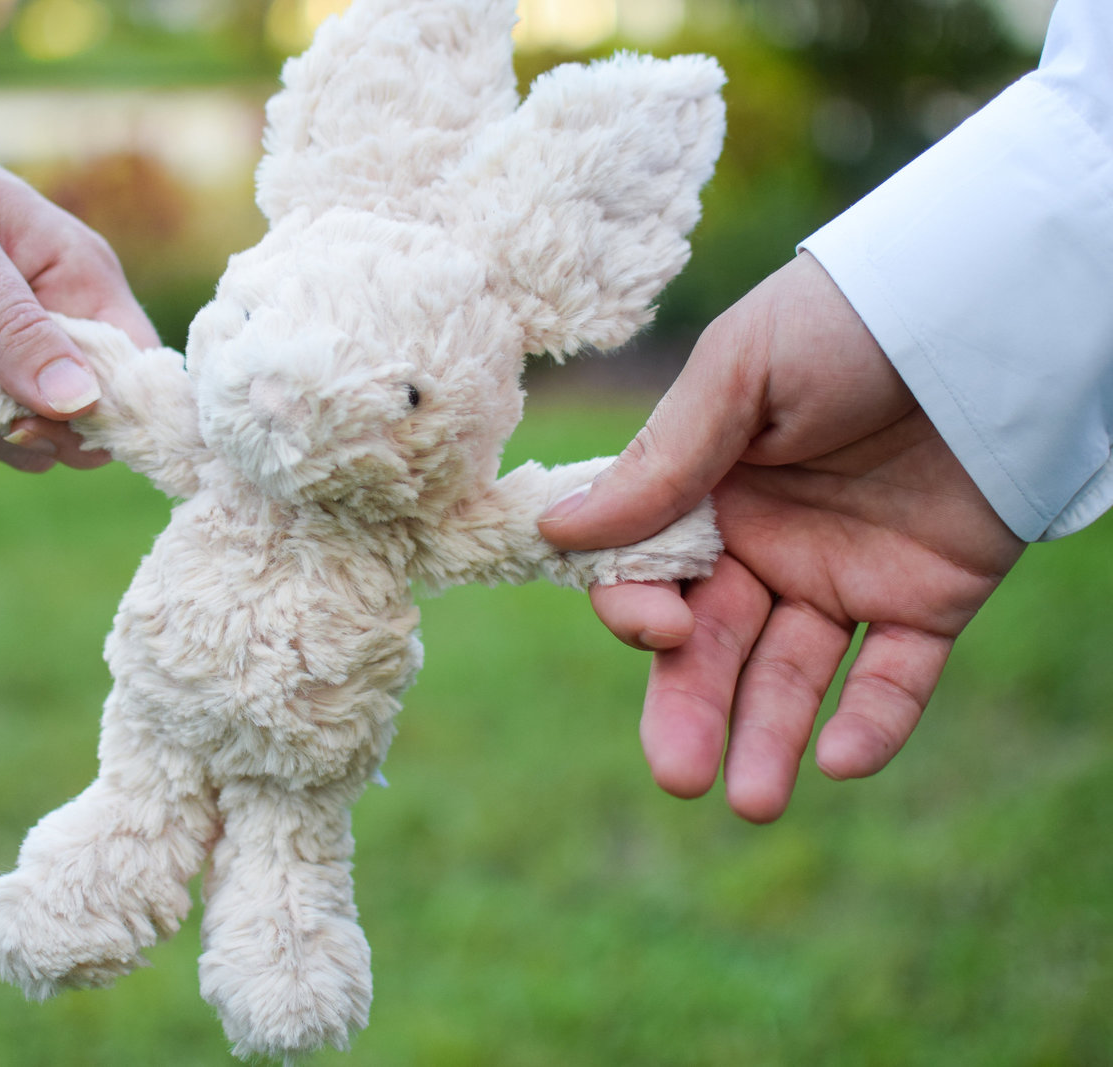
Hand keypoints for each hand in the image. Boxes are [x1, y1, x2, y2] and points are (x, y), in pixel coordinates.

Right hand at [539, 253, 1024, 821]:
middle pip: (712, 647)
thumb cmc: (844, 319)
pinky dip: (872, 721)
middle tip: (680, 775)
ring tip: (755, 800)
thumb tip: (556, 530)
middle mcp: (765, 547)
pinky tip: (843, 760)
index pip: (649, 580)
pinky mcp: (928, 597)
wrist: (986, 301)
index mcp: (706, 495)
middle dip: (691, 709)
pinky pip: (896, 676)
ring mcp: (843, 577)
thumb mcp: (740, 374)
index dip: (642, 613)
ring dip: (769, 737)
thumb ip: (662, 462)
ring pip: (794, 677)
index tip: (660, 624)